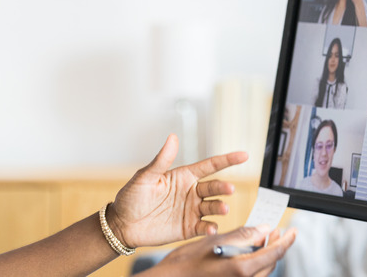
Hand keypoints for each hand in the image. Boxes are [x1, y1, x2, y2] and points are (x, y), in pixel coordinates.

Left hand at [109, 134, 247, 247]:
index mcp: (183, 176)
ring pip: (212, 207)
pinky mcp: (189, 228)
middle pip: (214, 187)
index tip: (244, 155)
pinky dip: (211, 228)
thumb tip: (172, 137)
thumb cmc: (132, 197)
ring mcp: (191, 211)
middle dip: (223, 188)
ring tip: (222, 208)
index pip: (209, 166)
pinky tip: (212, 228)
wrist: (122, 225)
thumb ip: (161, 160)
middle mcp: (191, 192)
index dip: (227, 160)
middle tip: (230, 189)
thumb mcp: (145, 177)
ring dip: (220, 208)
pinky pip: (204, 227)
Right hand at [141, 225, 296, 276]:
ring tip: (259, 239)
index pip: (274, 253)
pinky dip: (252, 263)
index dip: (286, 240)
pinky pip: (249, 275)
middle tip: (276, 231)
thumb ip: (242, 235)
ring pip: (261, 270)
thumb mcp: (214, 241)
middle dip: (274, 246)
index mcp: (242, 269)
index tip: (293, 230)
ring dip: (263, 254)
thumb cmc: (185, 264)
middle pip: (270, 263)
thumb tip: (262, 230)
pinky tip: (245, 252)